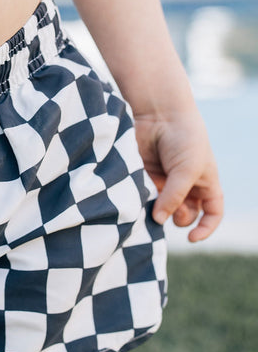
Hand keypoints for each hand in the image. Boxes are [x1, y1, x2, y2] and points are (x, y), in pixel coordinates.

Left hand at [134, 108, 223, 242]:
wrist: (159, 113)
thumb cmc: (183, 138)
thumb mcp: (187, 170)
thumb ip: (174, 197)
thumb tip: (158, 220)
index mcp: (205, 182)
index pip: (212, 213)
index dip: (206, 228)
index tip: (193, 238)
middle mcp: (186, 184)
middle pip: (184, 215)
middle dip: (177, 218)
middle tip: (167, 209)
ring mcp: (164, 181)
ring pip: (161, 208)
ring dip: (157, 211)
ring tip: (152, 200)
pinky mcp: (145, 176)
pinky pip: (144, 197)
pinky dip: (142, 200)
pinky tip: (140, 195)